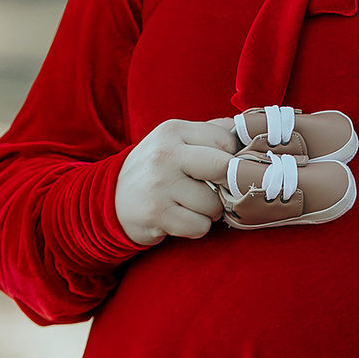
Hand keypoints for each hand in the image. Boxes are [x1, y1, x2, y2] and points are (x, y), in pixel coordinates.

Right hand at [114, 116, 236, 244]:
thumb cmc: (157, 169)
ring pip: (214, 204)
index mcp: (174, 130)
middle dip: (229, 185)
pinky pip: (199, 226)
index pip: (226, 141)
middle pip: (224, 168)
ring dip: (211, 211)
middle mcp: (165, 154)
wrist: (110, 198)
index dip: (233, 159)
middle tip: (218, 189)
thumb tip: (248, 131)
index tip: (224, 169)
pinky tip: (181, 218)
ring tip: (191, 204)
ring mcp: (159, 185)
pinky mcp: (156, 214)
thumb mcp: (176, 140)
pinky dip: (197, 227)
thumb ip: (210, 131)